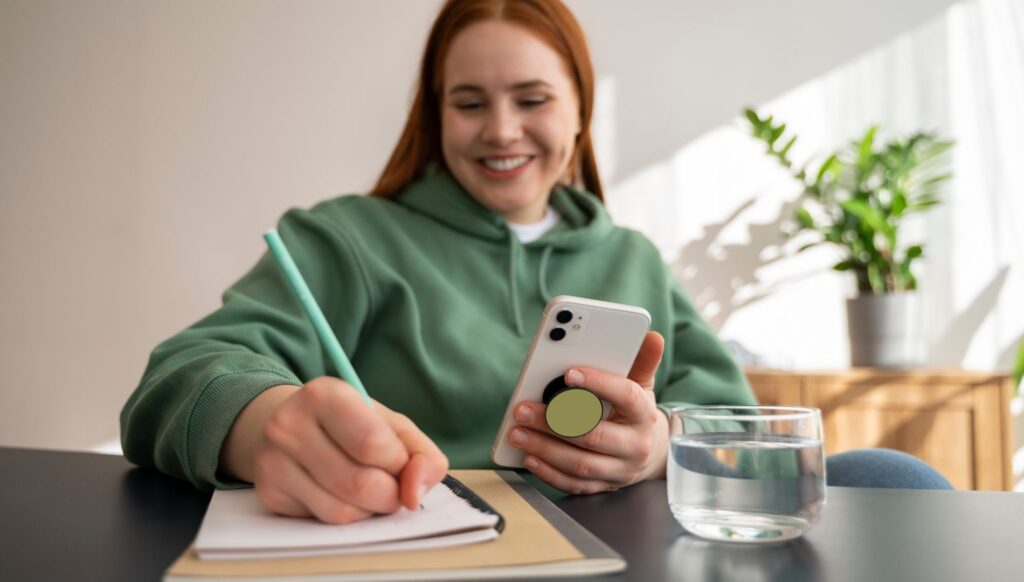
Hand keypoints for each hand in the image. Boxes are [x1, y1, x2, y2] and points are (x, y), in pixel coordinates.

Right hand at [223, 378, 448, 523]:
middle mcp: (290, 425)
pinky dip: (346, 515)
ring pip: (343, 511)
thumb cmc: (349, 425)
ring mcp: (273, 461)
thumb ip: (421, 454)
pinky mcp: (269, 493)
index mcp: (325, 394)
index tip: (400, 461)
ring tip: (366, 487)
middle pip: (361, 484)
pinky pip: (324, 521)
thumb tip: (415, 495)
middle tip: (390, 483)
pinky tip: (340, 494)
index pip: (374, 444)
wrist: (288, 426)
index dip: (399, 463)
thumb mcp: (390, 424)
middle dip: (390, 494)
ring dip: (369, 509)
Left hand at [507, 332, 667, 493]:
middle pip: (594, 435)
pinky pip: (574, 484)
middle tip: (523, 409)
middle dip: (553, 423)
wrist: (649, 452)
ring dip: (545, 449)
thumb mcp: (642, 385)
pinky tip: (529, 457)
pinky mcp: (604, 487)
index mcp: (644, 414)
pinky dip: (549, 473)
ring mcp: (620, 470)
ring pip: (580, 464)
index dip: (598, 383)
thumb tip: (652, 336)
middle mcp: (635, 445)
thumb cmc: (635, 412)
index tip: (569, 372)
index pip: (625, 396)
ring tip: (517, 433)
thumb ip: (641, 361)